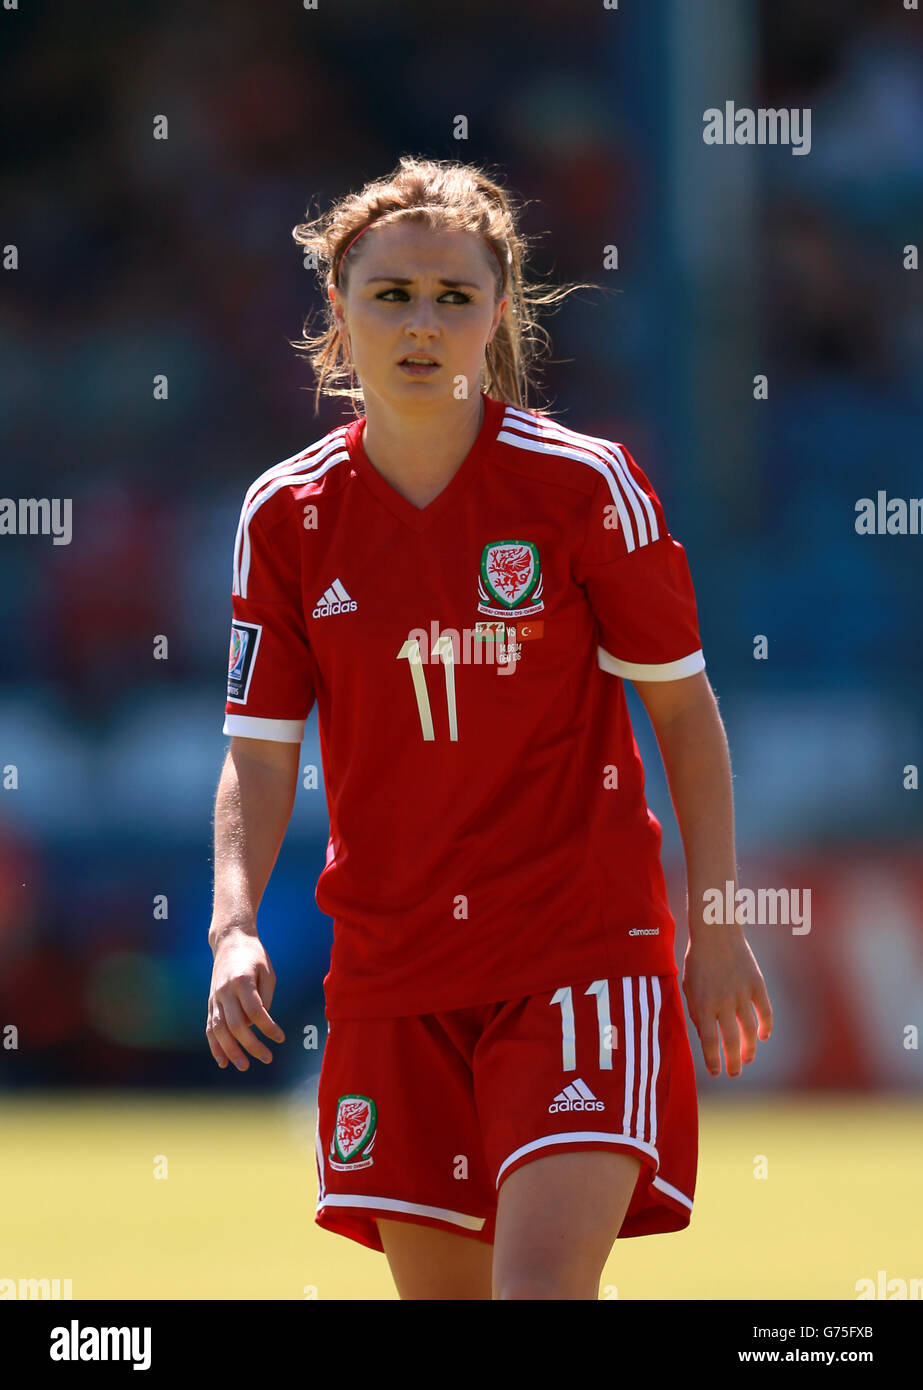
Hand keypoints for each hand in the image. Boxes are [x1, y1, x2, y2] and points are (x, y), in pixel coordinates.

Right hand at [206, 932, 284, 1070]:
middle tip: (267, 1058)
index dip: (268, 1027)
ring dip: (231, 1050)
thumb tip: (262, 1023)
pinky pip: (210, 1028)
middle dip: (251, 1044)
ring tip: (243, 1066)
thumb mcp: (268, 971)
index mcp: (242, 981)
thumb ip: (266, 997)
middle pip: (236, 1024)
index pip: (256, 1011)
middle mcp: (225, 991)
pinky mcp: (210, 1003)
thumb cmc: (254, 956)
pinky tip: (223, 1061)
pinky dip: (215, 1046)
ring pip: (219, 1030)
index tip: (281, 1038)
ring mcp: (215, 998)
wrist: (230, 941)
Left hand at [682, 930, 771, 1076]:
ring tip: (747, 1059)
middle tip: (734, 1073)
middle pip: (730, 1041)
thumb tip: (707, 1038)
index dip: (713, 1060)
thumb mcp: (689, 987)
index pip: (709, 1042)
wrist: (715, 932)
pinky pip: (765, 1011)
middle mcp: (722, 1002)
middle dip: (733, 1062)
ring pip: (749, 1030)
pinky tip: (763, 1036)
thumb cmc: (698, 961)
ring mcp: (741, 993)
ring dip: (749, 1049)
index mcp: (702, 1003)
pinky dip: (767, 1026)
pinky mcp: (756, 984)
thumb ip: (697, 1012)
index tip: (716, 1072)